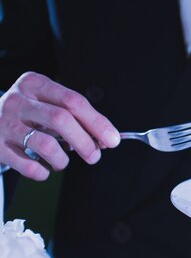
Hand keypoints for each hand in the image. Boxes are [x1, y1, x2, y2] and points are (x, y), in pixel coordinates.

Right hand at [0, 72, 120, 179]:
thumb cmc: (27, 114)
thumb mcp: (47, 104)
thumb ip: (76, 118)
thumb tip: (107, 139)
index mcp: (35, 84)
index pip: (73, 101)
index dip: (97, 122)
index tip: (112, 139)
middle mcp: (18, 100)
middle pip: (61, 119)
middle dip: (84, 142)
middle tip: (94, 156)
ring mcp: (4, 123)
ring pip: (45, 144)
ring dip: (62, 160)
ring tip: (62, 162)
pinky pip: (28, 166)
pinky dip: (42, 172)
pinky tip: (44, 170)